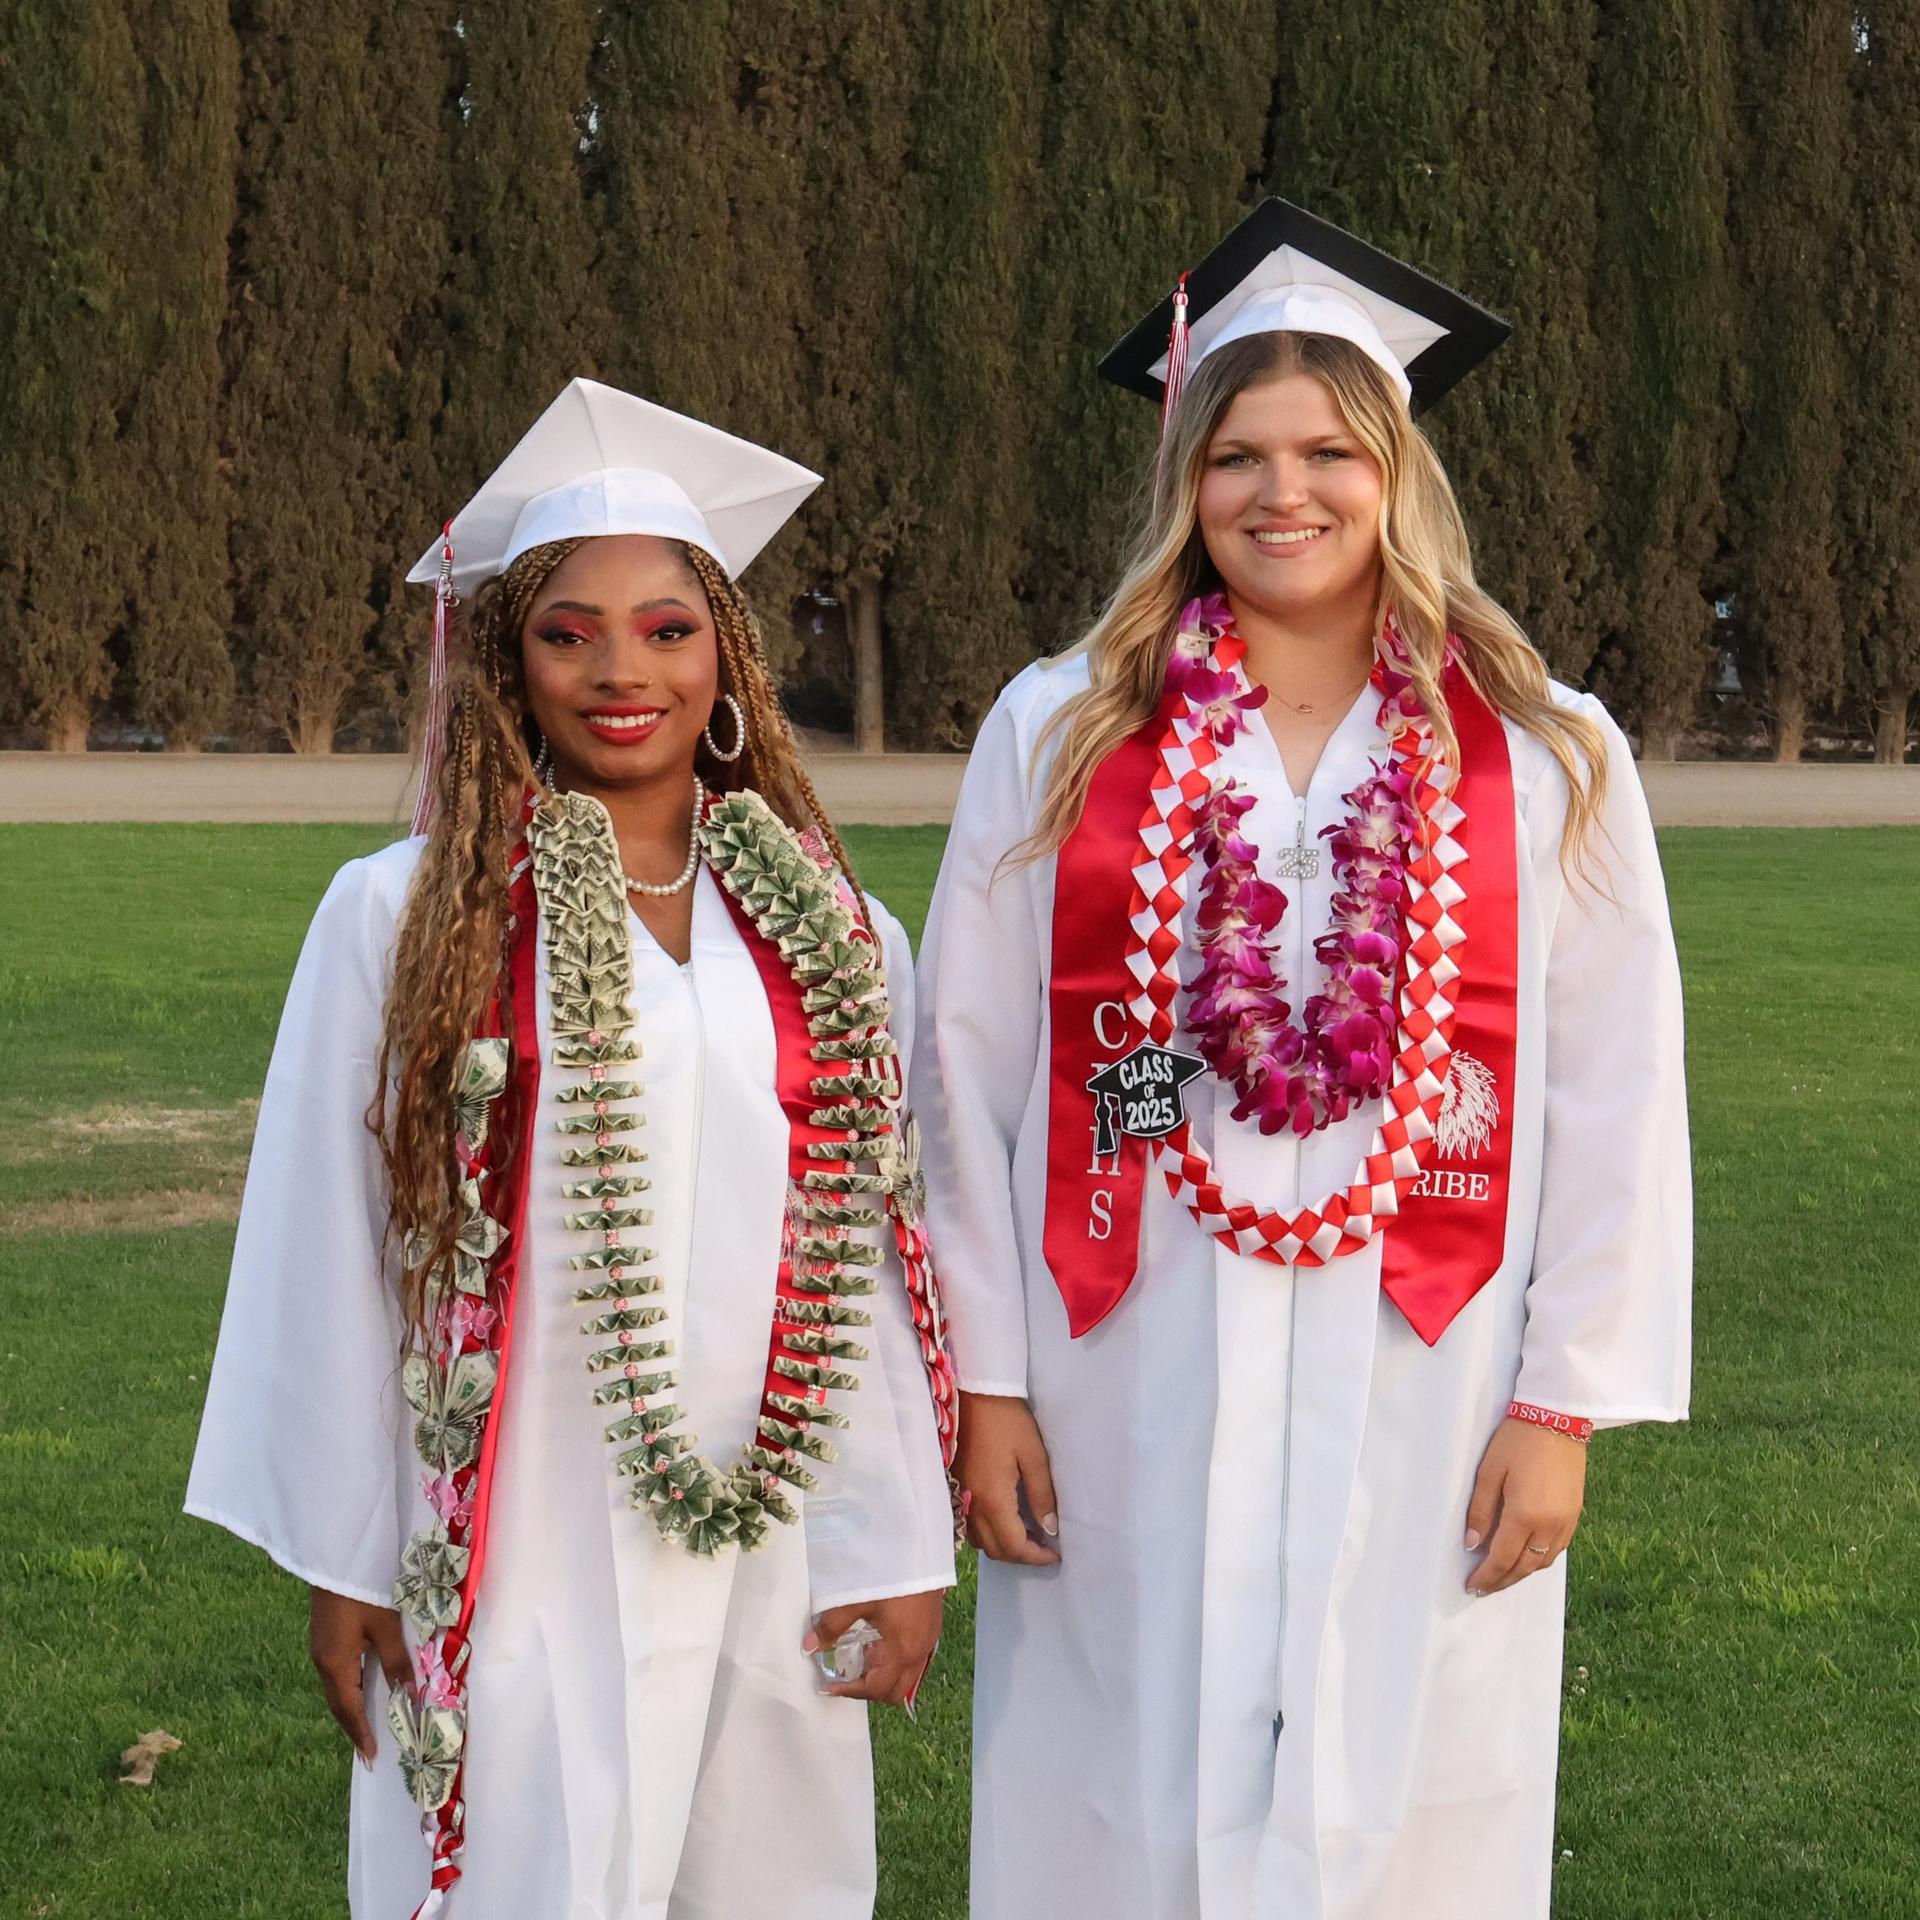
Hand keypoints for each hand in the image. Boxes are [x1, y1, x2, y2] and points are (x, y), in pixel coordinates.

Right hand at [309, 1587, 411, 1762]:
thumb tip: (409, 1697)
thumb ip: (396, 1662)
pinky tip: (362, 1686)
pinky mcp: (325, 1634)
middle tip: (369, 1747)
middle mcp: (322, 1661)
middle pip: (339, 1702)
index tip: (371, 1756)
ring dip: (351, 1707)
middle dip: (354, 1725)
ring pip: (336, 1687)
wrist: (336, 1558)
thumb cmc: (363, 1592)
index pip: (349, 1709)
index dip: (361, 1733)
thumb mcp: (385, 1627)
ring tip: (367, 1724)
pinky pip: (337, 1672)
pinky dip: (349, 1687)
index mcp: (335, 1665)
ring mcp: (320, 1647)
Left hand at [805, 1588, 946, 1704]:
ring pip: (907, 1678)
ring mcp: (928, 1642)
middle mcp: (918, 1653)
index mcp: (901, 1651)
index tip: (830, 1684)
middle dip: (869, 1691)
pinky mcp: (931, 1629)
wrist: (922, 1548)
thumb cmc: (891, 1575)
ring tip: (863, 1658)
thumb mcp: (857, 1599)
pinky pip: (914, 1661)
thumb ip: (832, 1625)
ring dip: (884, 1677)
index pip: (875, 1689)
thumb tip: (810, 1645)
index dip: (850, 1691)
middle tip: (846, 1676)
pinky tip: (881, 1641)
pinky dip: (895, 1663)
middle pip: (894, 1692)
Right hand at [955, 1391, 1059, 1565]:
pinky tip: (1006, 1518)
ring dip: (1004, 1545)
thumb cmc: (1007, 1420)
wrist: (974, 1393)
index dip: (1036, 1557)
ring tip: (1028, 1533)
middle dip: (1021, 1556)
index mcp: (993, 1499)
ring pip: (980, 1540)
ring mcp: (961, 1496)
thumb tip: (1050, 1528)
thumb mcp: (1034, 1455)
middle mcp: (972, 1504)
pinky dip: (989, 1532)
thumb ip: (1042, 1494)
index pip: (1013, 1546)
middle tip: (1044, 1546)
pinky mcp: (957, 1487)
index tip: (1055, 1554)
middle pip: (995, 1550)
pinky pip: (970, 1525)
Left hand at [1464, 1416, 1588, 1595]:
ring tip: (1502, 1577)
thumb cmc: (1518, 1440)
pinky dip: (1539, 1560)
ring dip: (1521, 1574)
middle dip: (1502, 1581)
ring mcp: (1567, 1521)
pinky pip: (1557, 1549)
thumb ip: (1480, 1511)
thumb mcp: (1489, 1471)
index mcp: (1525, 1514)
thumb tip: (1472, 1544)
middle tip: (1483, 1588)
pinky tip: (1526, 1558)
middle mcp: (1550, 1525)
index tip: (1472, 1585)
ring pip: (1543, 1561)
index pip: (1502, 1557)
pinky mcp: (1576, 1514)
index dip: (1487, 1575)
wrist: (1558, 1418)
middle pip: (1524, 1566)